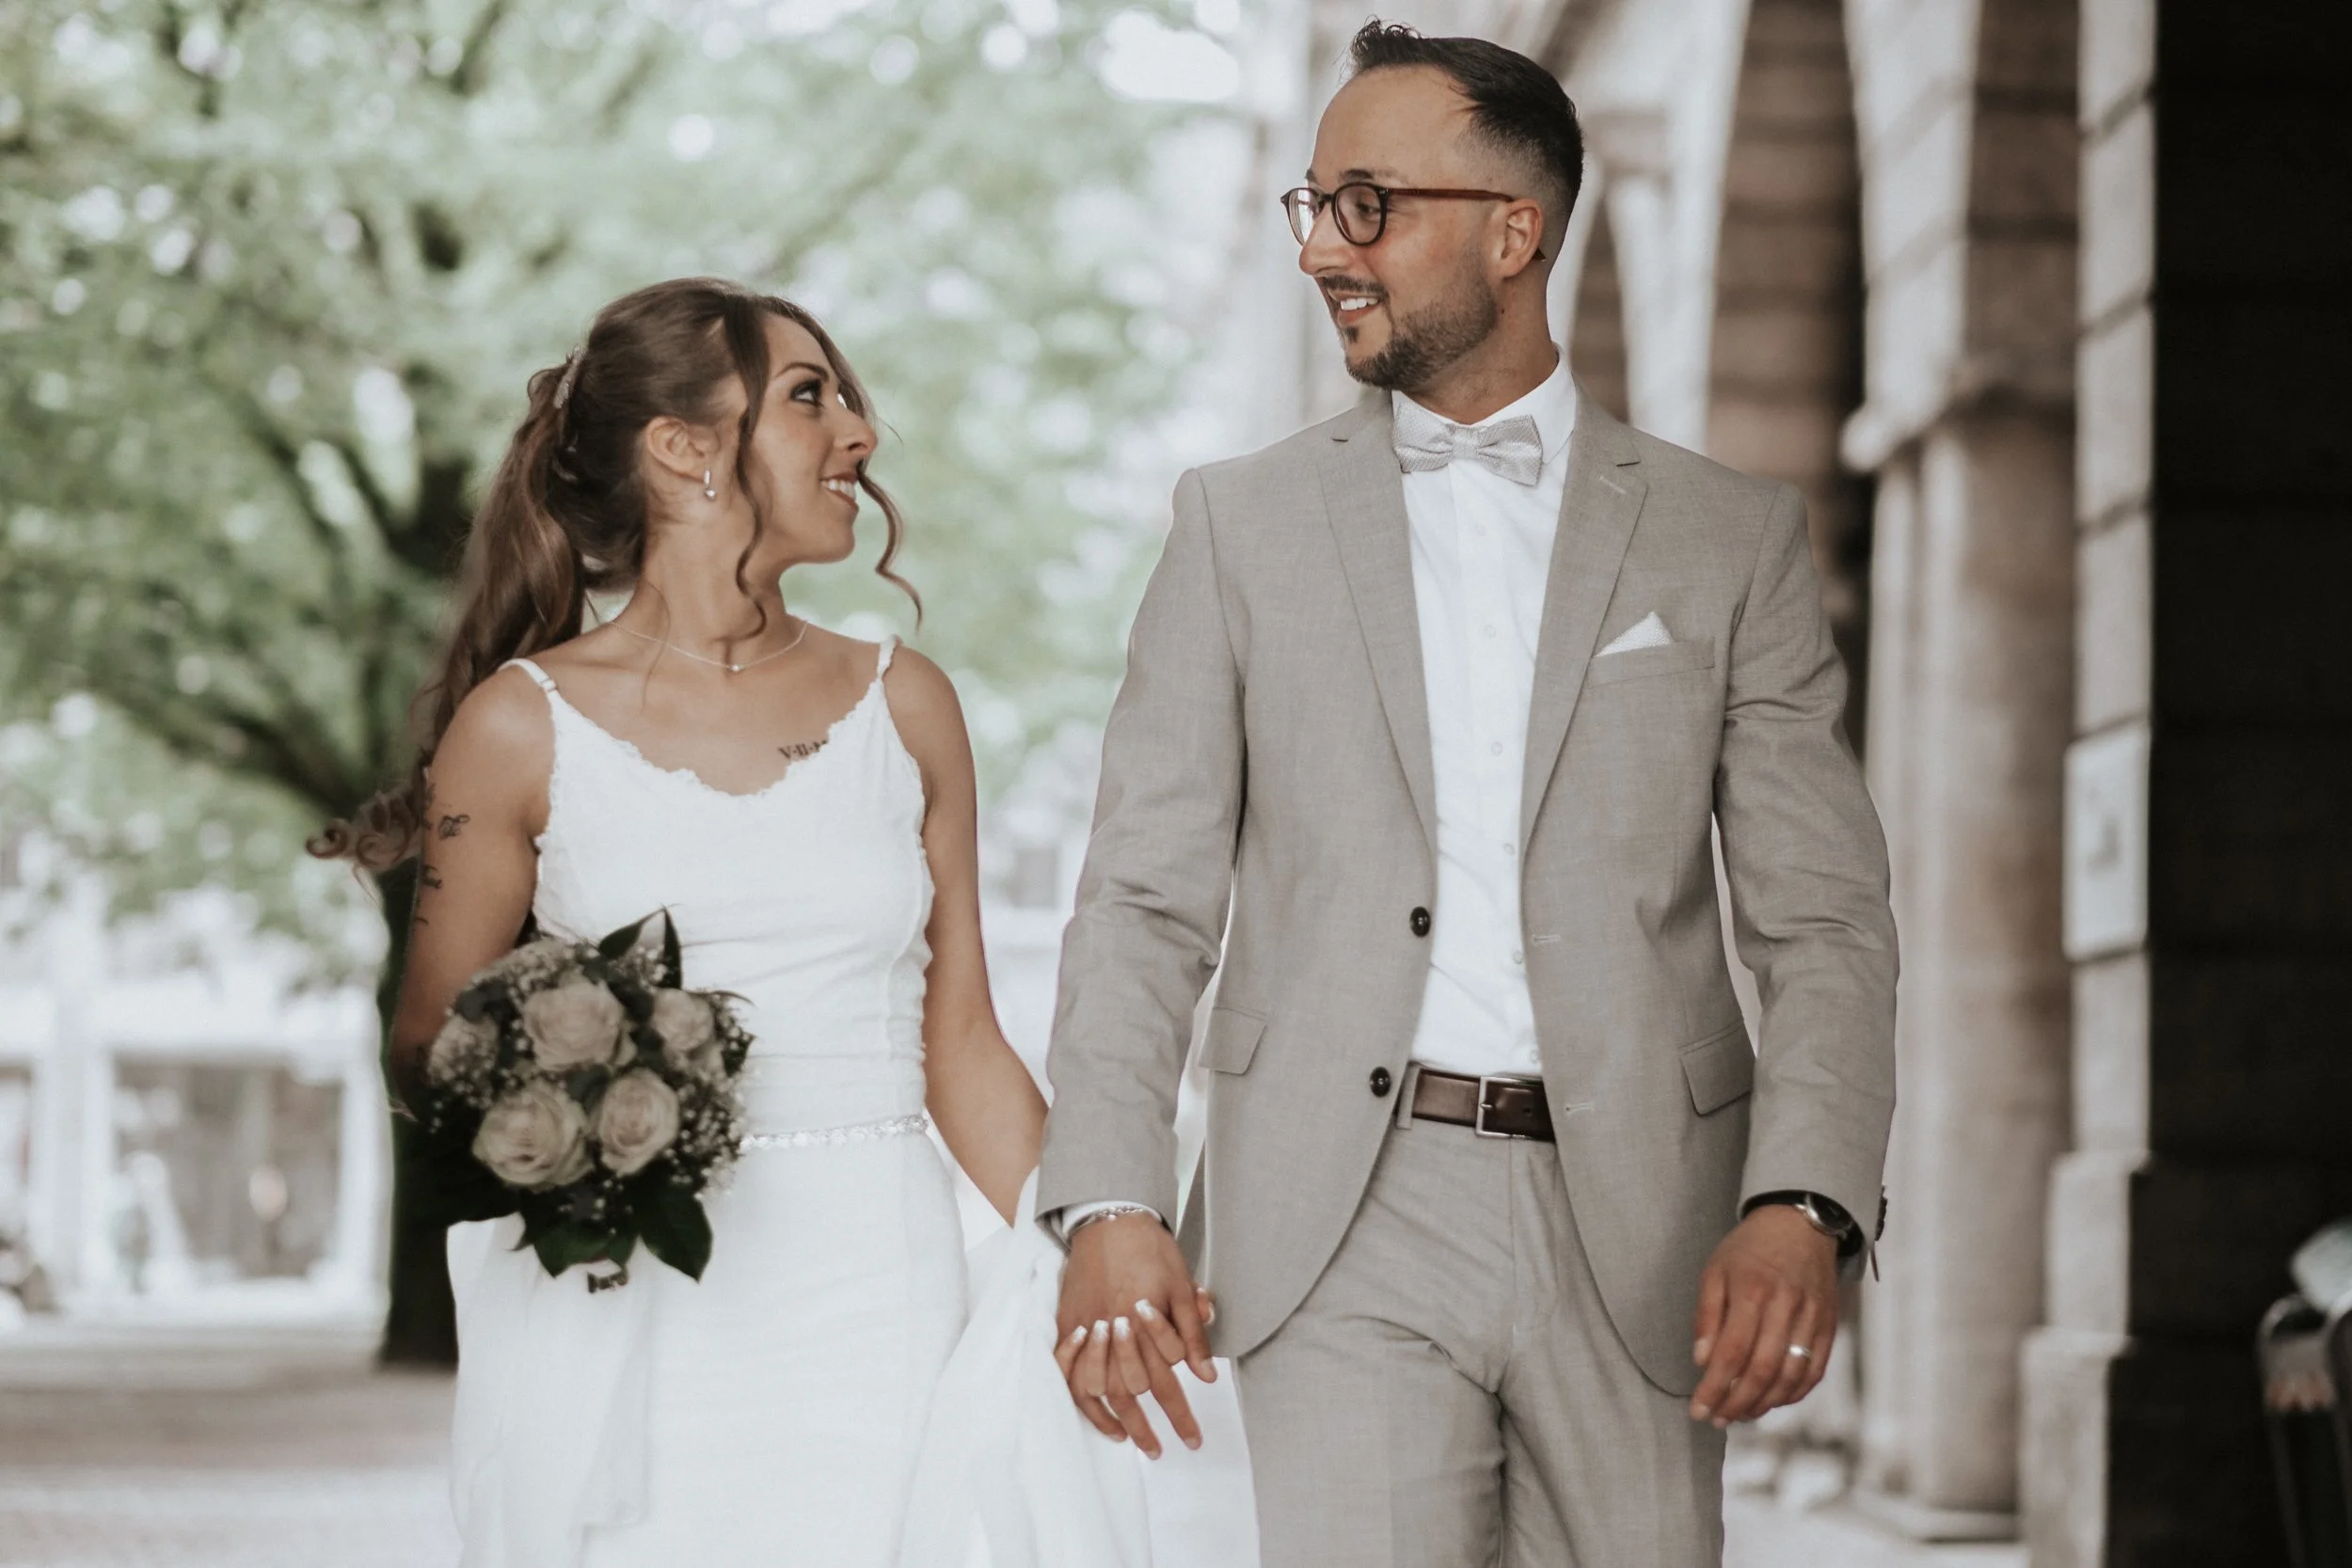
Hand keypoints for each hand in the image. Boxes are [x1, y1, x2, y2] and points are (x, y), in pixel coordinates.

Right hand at [1053, 1211, 1216, 1457]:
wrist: (1108, 1220)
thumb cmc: (1151, 1250)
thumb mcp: (1181, 1286)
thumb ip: (1193, 1333)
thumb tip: (1207, 1376)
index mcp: (1145, 1322)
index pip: (1166, 1381)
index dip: (1180, 1414)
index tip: (1193, 1438)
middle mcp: (1114, 1331)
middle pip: (1131, 1393)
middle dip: (1152, 1426)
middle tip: (1167, 1449)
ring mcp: (1087, 1330)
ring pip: (1099, 1390)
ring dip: (1119, 1422)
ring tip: (1138, 1444)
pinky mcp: (1068, 1325)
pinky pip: (1070, 1374)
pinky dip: (1084, 1400)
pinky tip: (1103, 1419)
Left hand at [1688, 1204, 1837, 1427]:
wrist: (1799, 1223)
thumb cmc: (1749, 1249)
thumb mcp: (1715, 1271)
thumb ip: (1707, 1317)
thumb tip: (1702, 1361)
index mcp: (1752, 1291)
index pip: (1731, 1353)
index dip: (1714, 1388)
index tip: (1698, 1409)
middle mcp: (1786, 1307)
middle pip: (1762, 1371)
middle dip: (1736, 1403)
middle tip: (1717, 1419)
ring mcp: (1812, 1318)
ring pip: (1790, 1377)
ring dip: (1764, 1404)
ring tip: (1740, 1414)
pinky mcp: (1829, 1326)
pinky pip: (1815, 1371)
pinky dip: (1793, 1393)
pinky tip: (1772, 1401)